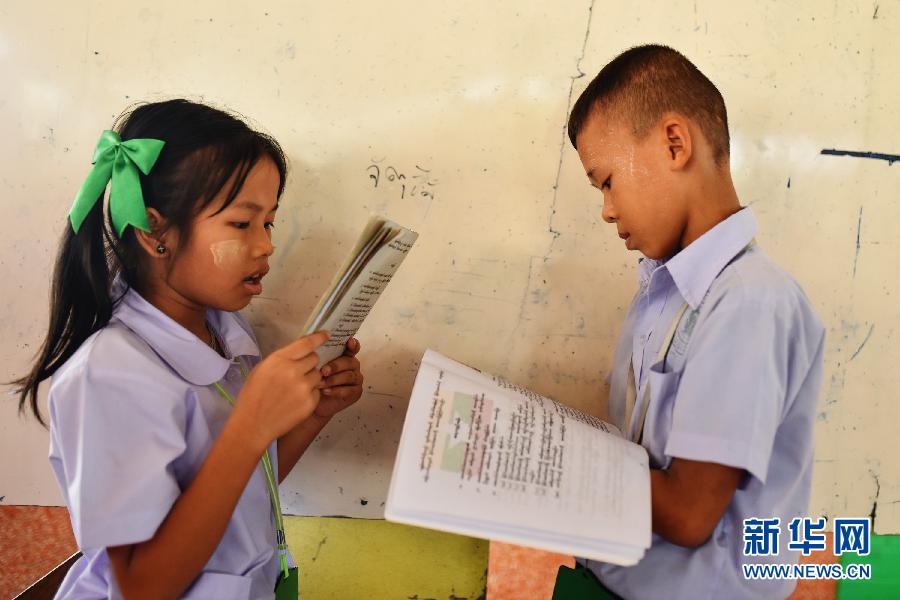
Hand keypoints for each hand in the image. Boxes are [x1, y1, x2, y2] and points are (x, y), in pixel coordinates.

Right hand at [231, 331, 328, 450]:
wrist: (253, 425)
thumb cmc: (253, 396)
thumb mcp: (261, 370)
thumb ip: (281, 360)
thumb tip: (298, 352)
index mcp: (279, 359)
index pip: (306, 343)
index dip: (319, 338)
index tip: (326, 335)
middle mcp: (294, 371)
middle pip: (315, 358)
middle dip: (309, 363)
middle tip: (298, 373)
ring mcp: (304, 387)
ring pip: (317, 374)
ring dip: (310, 379)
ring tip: (294, 390)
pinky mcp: (310, 402)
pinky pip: (317, 391)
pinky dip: (310, 394)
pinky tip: (295, 401)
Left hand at [314, 337, 363, 418]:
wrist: (312, 400)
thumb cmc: (313, 380)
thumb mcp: (313, 365)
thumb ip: (316, 355)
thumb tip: (310, 344)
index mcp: (344, 355)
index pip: (352, 347)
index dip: (353, 344)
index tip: (349, 342)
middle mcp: (352, 365)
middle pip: (349, 362)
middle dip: (335, 366)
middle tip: (323, 371)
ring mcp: (356, 378)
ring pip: (349, 376)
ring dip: (333, 380)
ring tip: (320, 383)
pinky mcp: (356, 392)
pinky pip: (349, 390)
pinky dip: (337, 390)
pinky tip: (326, 391)